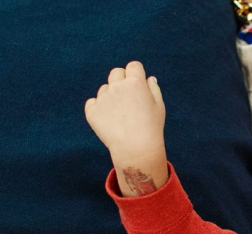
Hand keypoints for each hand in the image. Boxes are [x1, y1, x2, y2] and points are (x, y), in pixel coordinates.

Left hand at [85, 62, 168, 196]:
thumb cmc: (151, 128)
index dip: (136, 74)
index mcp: (135, 82)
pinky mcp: (92, 110)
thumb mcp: (159, 106)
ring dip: (110, 96)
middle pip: (116, 72)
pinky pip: (92, 103)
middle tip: (128, 100)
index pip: (133, 66)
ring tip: (120, 116)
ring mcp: (103, 98)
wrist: (135, 149)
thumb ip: (153, 89)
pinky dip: (98, 109)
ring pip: (104, 89)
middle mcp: (117, 86)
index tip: (137, 86)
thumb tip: (148, 78)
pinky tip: (108, 121)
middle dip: (121, 81)